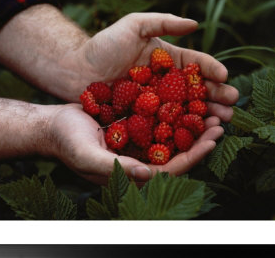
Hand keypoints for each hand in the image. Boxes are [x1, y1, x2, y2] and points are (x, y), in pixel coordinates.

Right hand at [48, 103, 227, 183]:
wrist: (54, 124)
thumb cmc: (67, 142)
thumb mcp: (88, 156)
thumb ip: (116, 168)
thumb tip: (149, 176)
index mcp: (133, 173)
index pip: (170, 170)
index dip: (193, 156)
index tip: (212, 139)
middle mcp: (140, 161)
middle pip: (177, 153)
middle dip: (200, 140)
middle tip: (220, 121)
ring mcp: (139, 144)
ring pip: (172, 136)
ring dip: (191, 124)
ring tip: (210, 109)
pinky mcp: (135, 128)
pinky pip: (160, 121)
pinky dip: (174, 111)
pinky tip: (187, 97)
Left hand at [67, 13, 238, 181]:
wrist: (75, 69)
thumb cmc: (104, 44)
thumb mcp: (134, 25)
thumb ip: (163, 22)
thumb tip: (194, 24)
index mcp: (168, 60)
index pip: (195, 64)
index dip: (211, 70)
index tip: (224, 78)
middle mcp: (166, 82)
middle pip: (196, 90)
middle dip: (216, 98)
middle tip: (231, 106)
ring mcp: (157, 101)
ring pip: (186, 109)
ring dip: (205, 116)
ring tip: (221, 122)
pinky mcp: (145, 118)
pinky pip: (167, 124)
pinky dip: (182, 130)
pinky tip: (195, 135)